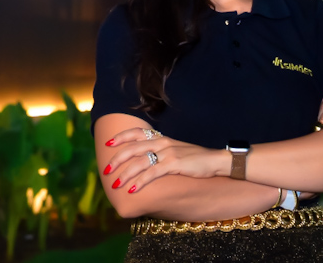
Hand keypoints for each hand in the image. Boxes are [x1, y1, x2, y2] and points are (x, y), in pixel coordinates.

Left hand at [100, 128, 224, 194]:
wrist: (216, 160)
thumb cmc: (196, 159)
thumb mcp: (176, 151)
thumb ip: (162, 153)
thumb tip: (147, 162)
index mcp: (162, 138)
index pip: (137, 133)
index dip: (122, 137)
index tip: (108, 144)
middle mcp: (162, 143)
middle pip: (133, 148)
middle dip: (118, 159)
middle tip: (106, 169)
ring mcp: (168, 153)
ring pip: (140, 162)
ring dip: (126, 174)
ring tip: (116, 184)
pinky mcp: (174, 164)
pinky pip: (152, 173)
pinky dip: (140, 181)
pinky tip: (132, 189)